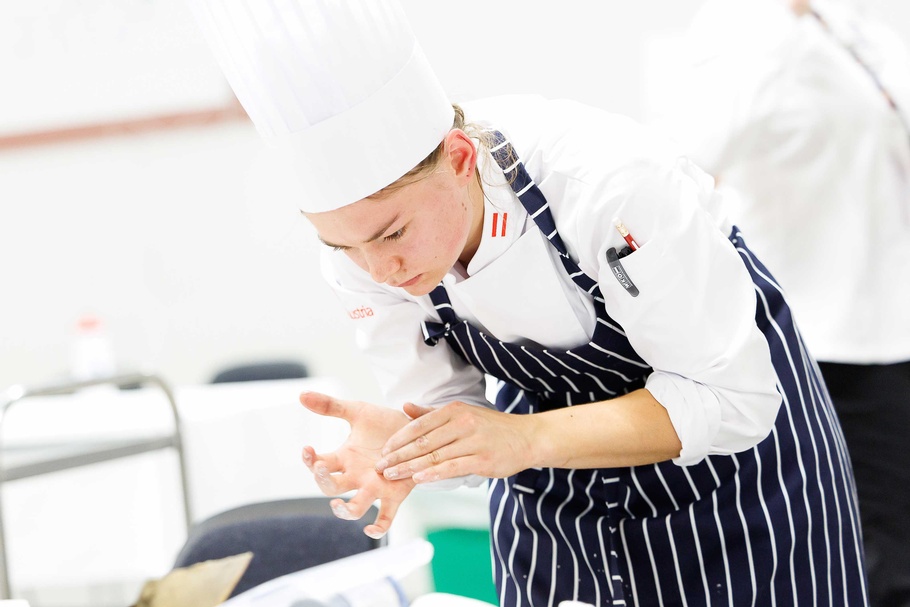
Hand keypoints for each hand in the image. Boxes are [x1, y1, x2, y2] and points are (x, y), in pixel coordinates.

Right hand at [299, 391, 414, 538]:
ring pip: (355, 508)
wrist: (417, 430)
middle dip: (323, 481)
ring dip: (344, 511)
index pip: (319, 464)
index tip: (307, 449)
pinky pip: (386, 518)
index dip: (310, 460)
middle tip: (321, 467)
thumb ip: (331, 406)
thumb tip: (302, 394)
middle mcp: (356, 477)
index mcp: (345, 458)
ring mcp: (374, 488)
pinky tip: (371, 529)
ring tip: (338, 506)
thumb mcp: (358, 411)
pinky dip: (378, 528)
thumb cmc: (384, 424)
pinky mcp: (394, 495)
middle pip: (332, 488)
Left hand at [375, 401, 538, 483]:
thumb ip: (432, 414)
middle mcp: (463, 423)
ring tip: (393, 475)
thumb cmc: (492, 427)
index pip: (419, 425)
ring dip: (410, 467)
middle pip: (423, 441)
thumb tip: (405, 407)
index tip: (384, 450)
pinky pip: (453, 467)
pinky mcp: (482, 460)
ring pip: (435, 456)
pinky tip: (418, 479)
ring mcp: (473, 442)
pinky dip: (433, 474)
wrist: (527, 437)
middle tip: (381, 466)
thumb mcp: (463, 413)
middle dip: (399, 455)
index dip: (399, 439)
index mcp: (455, 410)